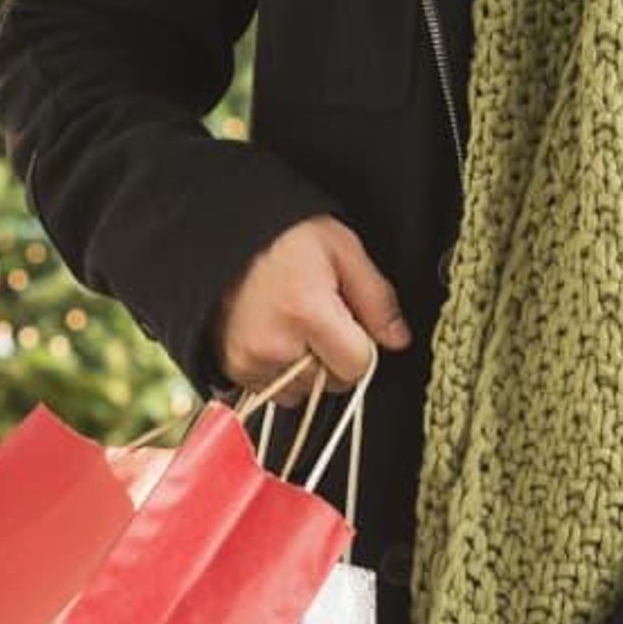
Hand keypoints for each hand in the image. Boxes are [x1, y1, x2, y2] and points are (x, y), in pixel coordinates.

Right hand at [213, 216, 411, 401]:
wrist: (224, 232)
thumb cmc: (284, 235)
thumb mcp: (343, 250)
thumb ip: (376, 299)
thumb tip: (398, 339)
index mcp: (307, 312)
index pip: (357, 366)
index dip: (363, 347)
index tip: (351, 324)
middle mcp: (275, 343)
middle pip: (332, 383)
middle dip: (336, 358)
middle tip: (320, 320)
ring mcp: (250, 359)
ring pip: (303, 391)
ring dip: (308, 369)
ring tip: (295, 327)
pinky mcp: (232, 367)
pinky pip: (273, 390)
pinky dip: (281, 371)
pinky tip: (276, 337)